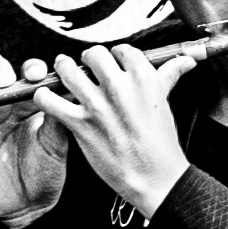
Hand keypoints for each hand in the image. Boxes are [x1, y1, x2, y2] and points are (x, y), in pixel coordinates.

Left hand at [42, 40, 190, 218]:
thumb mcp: (165, 103)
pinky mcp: (80, 124)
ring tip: (64, 73)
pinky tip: (48, 98)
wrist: (155, 178)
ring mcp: (98, 105)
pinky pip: (49, 100)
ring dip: (63, 69)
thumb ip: (168, 75)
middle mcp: (119, 87)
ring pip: (67, 69)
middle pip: (93, 54)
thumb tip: (183, 60)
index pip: (121, 50)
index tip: (113, 65)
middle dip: (89, 60)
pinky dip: (44, 96)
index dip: (115, 56)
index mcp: (143, 77)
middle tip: (87, 69)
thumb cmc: (161, 143)